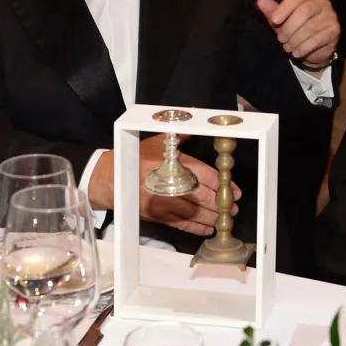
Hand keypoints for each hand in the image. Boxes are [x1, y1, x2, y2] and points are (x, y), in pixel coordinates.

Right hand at [87, 135, 240, 235]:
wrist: (110, 180)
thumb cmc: (136, 159)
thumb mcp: (157, 143)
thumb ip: (179, 136)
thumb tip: (193, 116)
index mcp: (169, 164)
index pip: (202, 174)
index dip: (222, 184)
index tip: (235, 190)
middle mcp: (167, 184)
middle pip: (200, 195)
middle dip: (220, 203)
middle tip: (232, 207)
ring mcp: (161, 202)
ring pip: (193, 213)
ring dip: (211, 217)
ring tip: (224, 219)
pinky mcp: (156, 216)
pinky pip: (180, 225)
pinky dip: (196, 228)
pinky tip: (208, 228)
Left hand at [257, 0, 339, 65]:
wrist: (315, 48)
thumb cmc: (297, 29)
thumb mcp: (282, 20)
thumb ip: (272, 11)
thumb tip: (260, 1)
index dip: (283, 9)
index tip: (274, 21)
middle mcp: (321, 3)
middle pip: (304, 12)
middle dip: (289, 28)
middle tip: (281, 39)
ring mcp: (330, 16)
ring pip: (310, 27)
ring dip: (295, 40)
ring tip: (287, 47)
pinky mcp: (334, 30)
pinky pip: (318, 39)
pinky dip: (304, 47)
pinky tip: (296, 53)